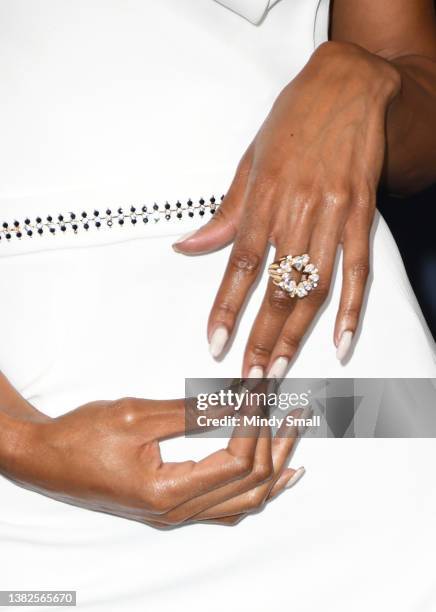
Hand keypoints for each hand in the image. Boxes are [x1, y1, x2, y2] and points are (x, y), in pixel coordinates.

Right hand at [1, 386, 304, 527]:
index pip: (236, 461)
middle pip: (250, 483)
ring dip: (274, 463)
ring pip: (247, 499)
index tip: (263, 389)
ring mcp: (177, 514)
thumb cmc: (81, 435)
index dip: (255, 423)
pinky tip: (280, 472)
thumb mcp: (138, 414)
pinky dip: (259, 487)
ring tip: (296, 430)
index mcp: (168, 493)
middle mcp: (178, 513)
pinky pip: (230, 506)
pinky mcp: (174, 506)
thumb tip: (241, 399)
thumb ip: (193, 411)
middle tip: (293, 405)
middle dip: (276, 440)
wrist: (46, 458)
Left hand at [173, 41, 400, 373]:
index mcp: (263, 199)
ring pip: (314, 288)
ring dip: (296, 334)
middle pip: (277, 288)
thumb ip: (223, 214)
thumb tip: (190, 246)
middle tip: (250, 374)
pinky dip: (351, 310)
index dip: (226, 310)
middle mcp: (297, 211)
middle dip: (260, 337)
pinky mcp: (361, 215)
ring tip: (281, 367)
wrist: (346, 85)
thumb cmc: (295, 120)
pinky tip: (341, 341)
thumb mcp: (248, 163)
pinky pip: (358, 269)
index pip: (238, 266)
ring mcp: (332, 215)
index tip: (216, 343)